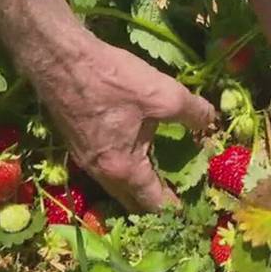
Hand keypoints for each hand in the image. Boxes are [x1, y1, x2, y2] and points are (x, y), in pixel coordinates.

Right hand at [35, 32, 215, 211]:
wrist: (60, 59)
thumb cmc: (112, 80)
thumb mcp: (163, 94)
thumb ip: (193, 112)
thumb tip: (211, 122)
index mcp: (124, 169)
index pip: (154, 202)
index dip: (174, 209)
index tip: (190, 212)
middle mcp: (101, 172)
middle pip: (131, 201)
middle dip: (153, 205)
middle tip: (176, 199)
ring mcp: (85, 159)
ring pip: (115, 186)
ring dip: (136, 189)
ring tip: (158, 180)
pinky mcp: (76, 143)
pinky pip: (104, 169)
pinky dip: (121, 171)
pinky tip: (132, 154)